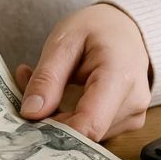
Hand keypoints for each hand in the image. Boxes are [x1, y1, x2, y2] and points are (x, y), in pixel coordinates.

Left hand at [16, 3, 151, 139]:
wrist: (124, 26)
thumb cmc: (97, 28)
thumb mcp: (64, 41)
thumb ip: (47, 78)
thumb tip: (31, 113)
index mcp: (119, 78)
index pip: (88, 126)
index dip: (54, 133)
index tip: (27, 121)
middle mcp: (133, 103)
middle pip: (82, 132)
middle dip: (49, 116)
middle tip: (26, 83)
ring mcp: (133, 116)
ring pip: (83, 133)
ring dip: (56, 114)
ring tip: (44, 81)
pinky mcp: (127, 122)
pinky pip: (90, 129)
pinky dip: (68, 115)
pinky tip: (60, 92)